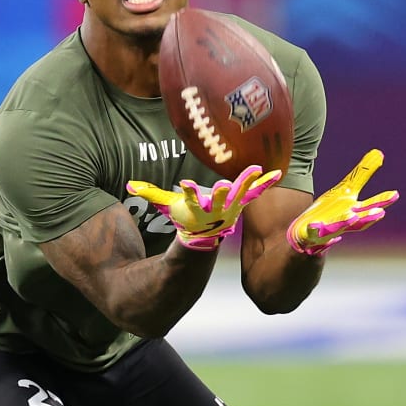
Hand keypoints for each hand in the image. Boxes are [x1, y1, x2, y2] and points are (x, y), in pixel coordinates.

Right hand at [127, 164, 282, 251]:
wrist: (203, 236)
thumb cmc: (186, 216)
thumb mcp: (168, 206)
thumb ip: (151, 194)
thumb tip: (129, 186)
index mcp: (196, 207)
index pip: (190, 200)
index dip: (188, 193)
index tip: (185, 185)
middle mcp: (214, 208)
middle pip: (218, 199)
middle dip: (221, 193)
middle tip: (224, 185)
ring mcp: (230, 206)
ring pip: (239, 193)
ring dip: (247, 182)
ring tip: (256, 170)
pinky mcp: (240, 202)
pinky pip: (255, 192)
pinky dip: (265, 184)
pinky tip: (277, 174)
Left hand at [290, 149, 398, 255]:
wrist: (309, 233)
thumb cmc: (332, 211)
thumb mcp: (346, 190)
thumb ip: (363, 174)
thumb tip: (379, 153)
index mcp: (353, 210)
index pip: (369, 205)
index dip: (381, 201)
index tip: (395, 194)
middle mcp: (344, 220)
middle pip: (359, 220)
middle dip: (369, 217)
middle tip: (381, 212)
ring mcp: (328, 228)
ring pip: (338, 226)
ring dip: (345, 221)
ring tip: (353, 216)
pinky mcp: (311, 233)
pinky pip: (312, 231)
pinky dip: (314, 229)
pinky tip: (314, 225)